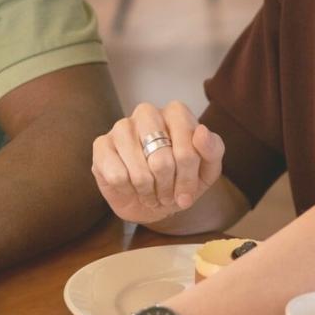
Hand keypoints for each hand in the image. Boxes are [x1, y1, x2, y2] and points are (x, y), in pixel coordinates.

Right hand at [91, 101, 224, 223]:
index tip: (187, 194)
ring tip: (152, 195)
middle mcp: (147, 113)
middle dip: (168, 186)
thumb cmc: (180, 181)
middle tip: (168, 197)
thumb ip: (213, 150)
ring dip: (149, 192)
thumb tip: (201, 131)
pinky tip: (131, 188)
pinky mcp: (101, 144)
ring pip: (140, 170)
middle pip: (162, 158)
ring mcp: (121, 127)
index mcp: (176, 113)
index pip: (188, 143)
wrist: (151, 201)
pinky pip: (117, 176)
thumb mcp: (206, 171)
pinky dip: (128, 191)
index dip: (189, 176)